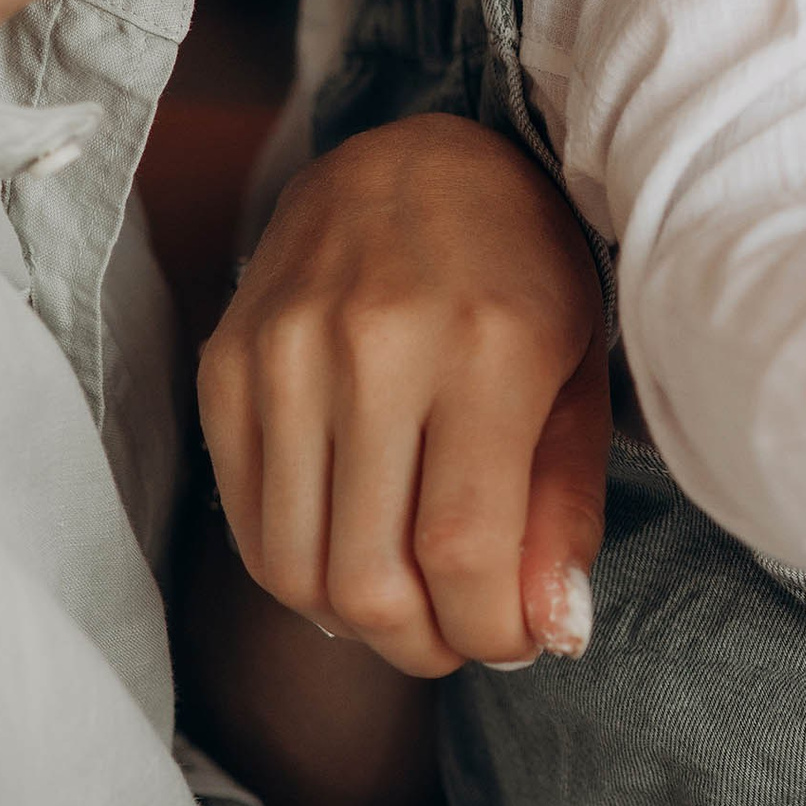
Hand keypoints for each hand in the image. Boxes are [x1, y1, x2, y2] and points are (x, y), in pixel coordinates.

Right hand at [199, 118, 609, 676]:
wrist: (414, 160)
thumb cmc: (522, 275)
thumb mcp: (579, 376)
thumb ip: (566, 509)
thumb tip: (550, 633)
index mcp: (487, 348)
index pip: (464, 548)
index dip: (488, 630)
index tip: (514, 643)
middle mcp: (374, 347)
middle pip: (370, 575)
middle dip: (423, 646)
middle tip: (459, 639)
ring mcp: (285, 354)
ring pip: (297, 566)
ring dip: (358, 624)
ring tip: (410, 607)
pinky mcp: (225, 365)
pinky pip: (248, 521)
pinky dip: (299, 573)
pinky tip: (352, 558)